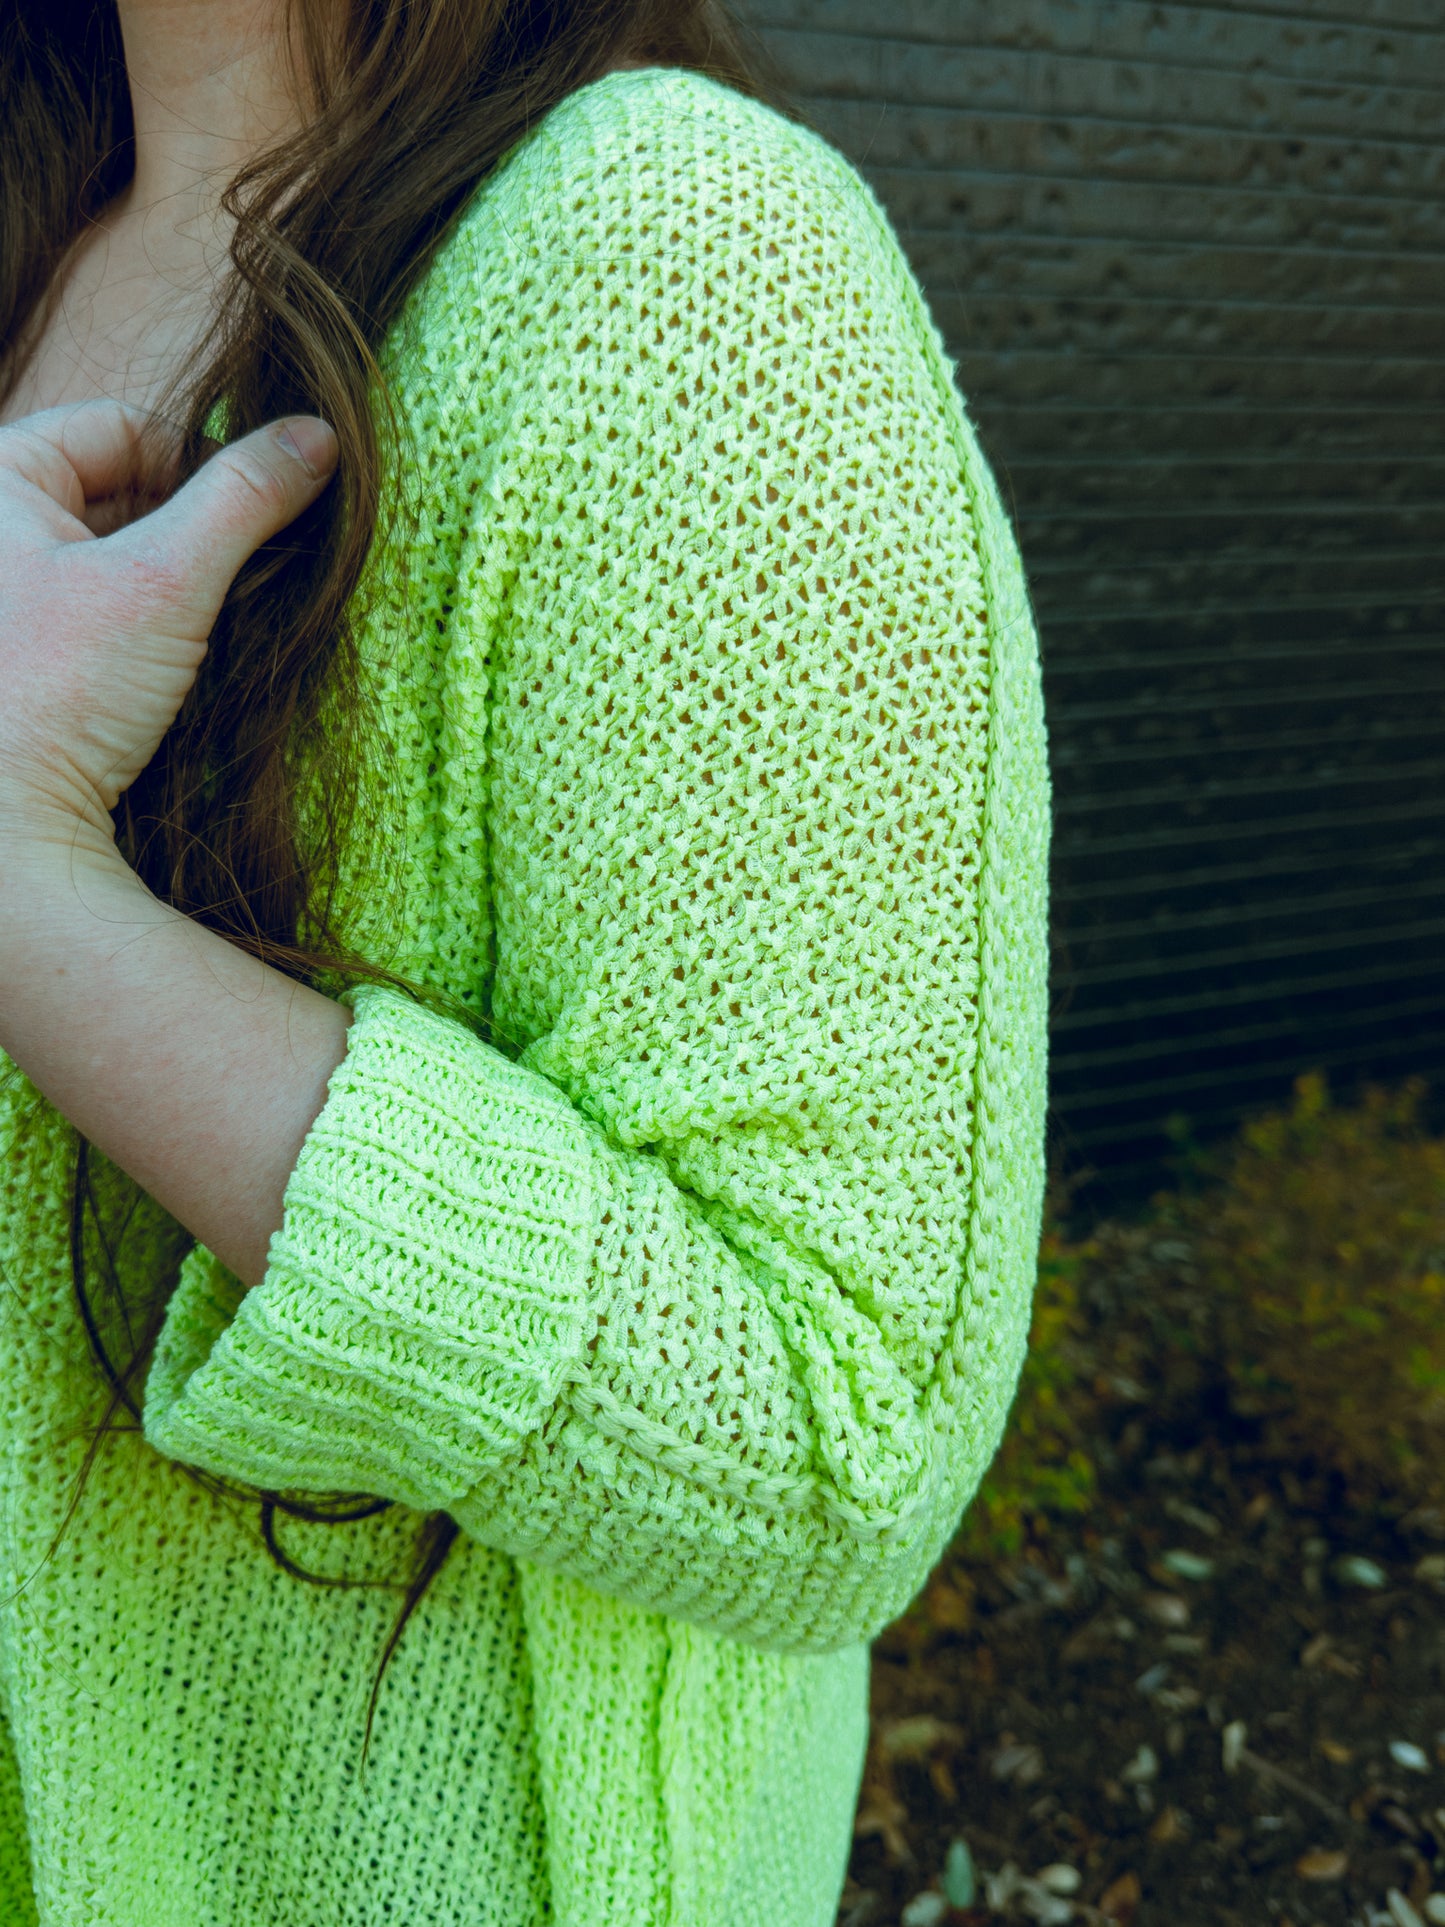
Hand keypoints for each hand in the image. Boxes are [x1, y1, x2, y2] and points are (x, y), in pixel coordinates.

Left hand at [0, 398, 337, 854]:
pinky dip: (150, 629)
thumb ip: (245, 497)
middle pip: (121, 489)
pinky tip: (171, 670)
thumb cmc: (57, 695)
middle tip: (234, 581)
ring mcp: (10, 598)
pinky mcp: (28, 658)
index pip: (122, 427)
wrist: (10, 831)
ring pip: (120, 556)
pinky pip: (105, 613)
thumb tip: (317, 438)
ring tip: (203, 630)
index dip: (201, 463)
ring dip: (177, 584)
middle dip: (190, 531)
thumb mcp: (166, 581)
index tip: (255, 518)